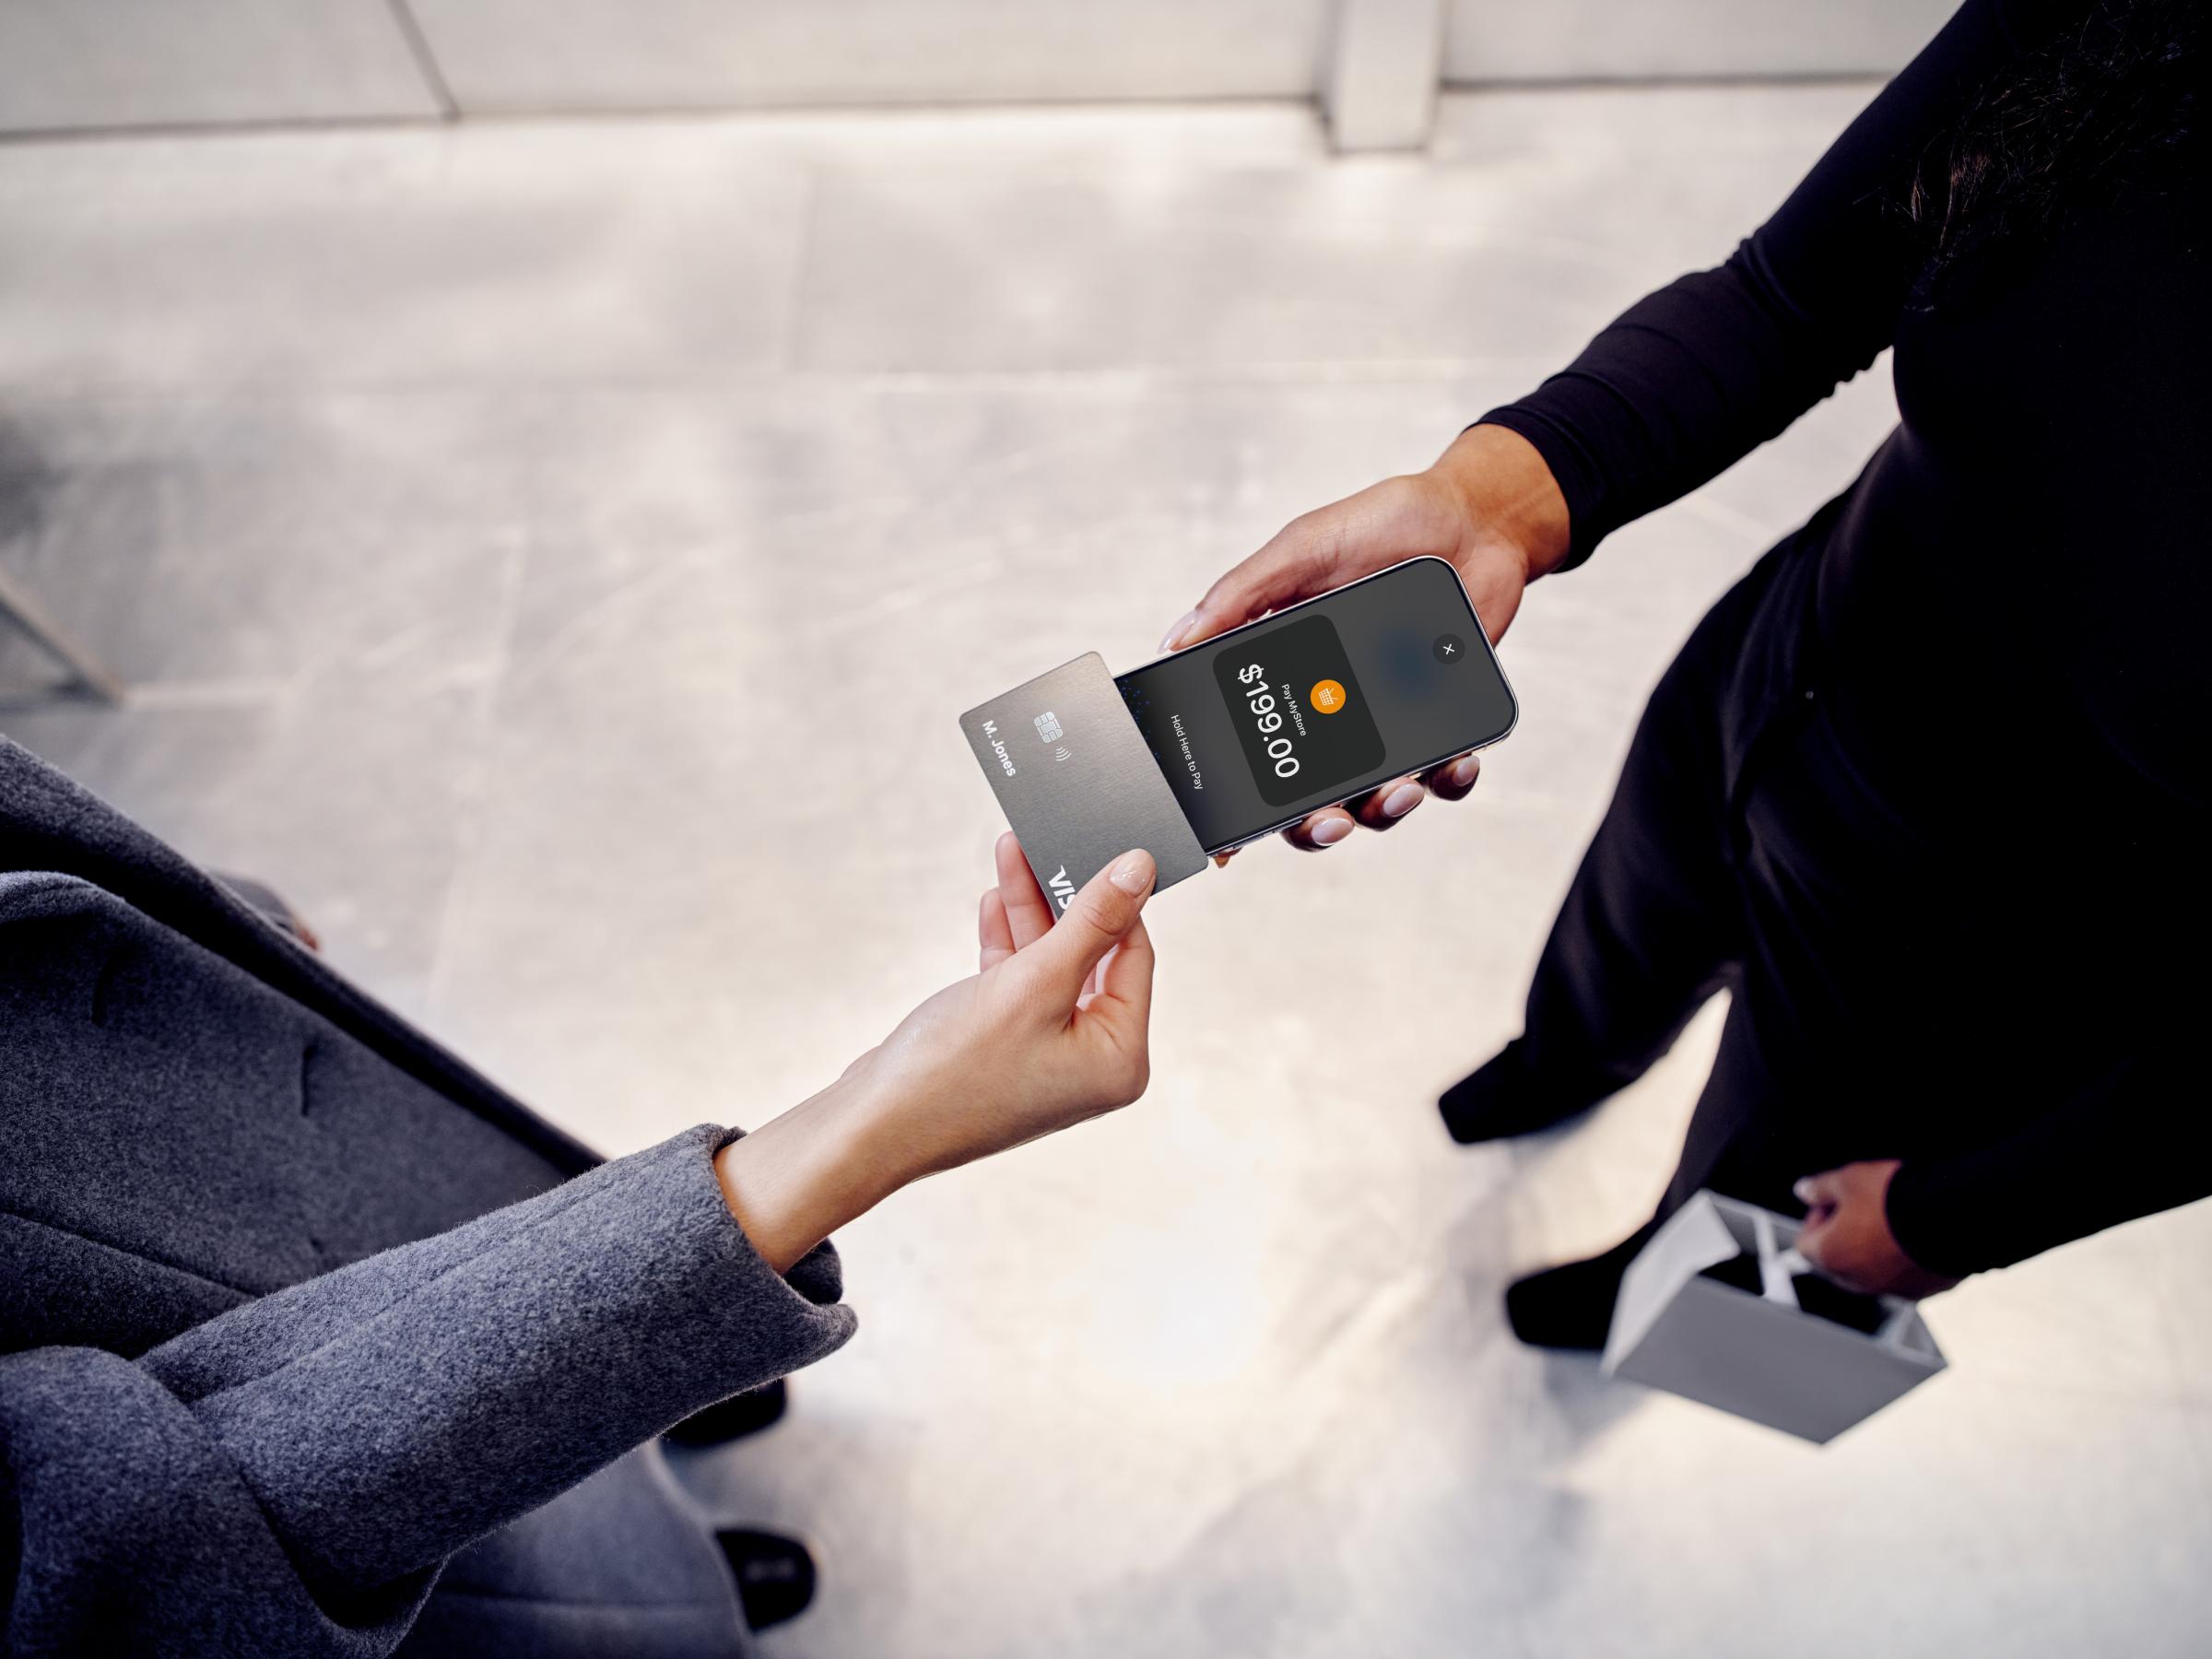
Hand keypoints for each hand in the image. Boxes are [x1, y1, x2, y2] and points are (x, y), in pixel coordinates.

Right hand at [715, 834, 1158, 1270]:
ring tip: (1014, 854)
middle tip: (1045, 844)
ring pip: (1051, 964)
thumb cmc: (953, 1073)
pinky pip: (1020, 983)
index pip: (1135, 957)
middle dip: (1063, 898)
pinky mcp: (1008, 1048)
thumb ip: (1091, 921)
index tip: (1099, 846)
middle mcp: (1092, 1063)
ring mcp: (1049, 1056)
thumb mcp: (1033, 981)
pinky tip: (995, 901)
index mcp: (1120, 1060)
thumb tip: (1140, 869)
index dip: (1116, 899)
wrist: (871, 1125)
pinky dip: (1008, 944)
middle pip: (1092, 957)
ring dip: (1030, 911)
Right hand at [1156, 423, 1569, 853]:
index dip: (1232, 806)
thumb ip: (1240, 593)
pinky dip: (1450, 779)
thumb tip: (1173, 641)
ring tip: (1399, 788)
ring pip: (1374, 800)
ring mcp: (1386, 725)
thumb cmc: (1382, 525)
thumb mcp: (1302, 548)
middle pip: (1308, 800)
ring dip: (1383, 809)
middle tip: (1326, 821)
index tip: (1223, 843)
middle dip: (1314, 826)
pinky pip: (1444, 775)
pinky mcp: (1441, 724)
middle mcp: (1330, 715)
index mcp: (1283, 680)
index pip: (1247, 753)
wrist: (1475, 519)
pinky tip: (1456, 761)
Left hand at [1793, 1161, 1957, 1299]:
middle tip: (1862, 1208)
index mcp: (1831, 1257)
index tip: (1834, 1200)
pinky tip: (1916, 1235)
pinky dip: (1905, 1261)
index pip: (1806, 1242)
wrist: (1953, 1216)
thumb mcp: (1849, 1179)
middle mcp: (1858, 1282)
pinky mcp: (1925, 1291)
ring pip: (1871, 1272)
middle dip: (1843, 1236)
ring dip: (1874, 1251)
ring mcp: (1893, 1290)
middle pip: (1838, 1261)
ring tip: (1893, 1219)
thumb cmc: (1894, 1198)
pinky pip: (1905, 1277)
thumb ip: (1820, 1187)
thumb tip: (1803, 1191)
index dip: (1818, 1217)